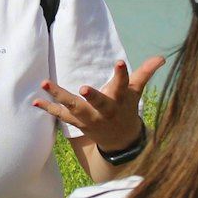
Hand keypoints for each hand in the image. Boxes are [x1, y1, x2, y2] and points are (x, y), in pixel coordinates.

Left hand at [34, 56, 164, 151]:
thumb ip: (145, 73)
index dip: (121, 74)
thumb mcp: (136, 91)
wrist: (119, 140)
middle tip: (84, 88)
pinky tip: (35, 100)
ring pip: (74, 108)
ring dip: (59, 96)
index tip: (119, 61)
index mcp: (120, 100)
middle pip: (99, 103)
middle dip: (92, 96)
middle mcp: (105, 110)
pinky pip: (60, 116)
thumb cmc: (126, 108)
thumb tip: (162, 57)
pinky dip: (48, 109)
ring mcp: (90, 118)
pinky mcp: (77, 122)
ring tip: (45, 83)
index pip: (122, 85)